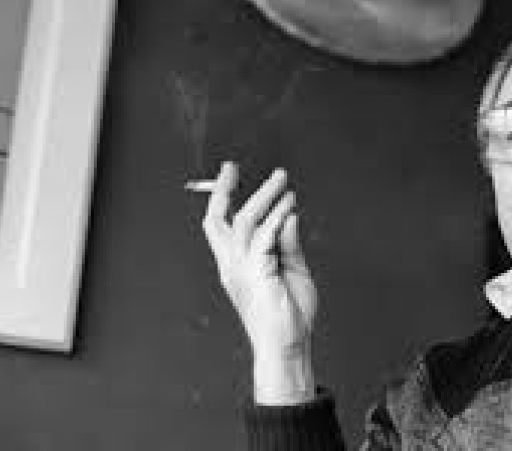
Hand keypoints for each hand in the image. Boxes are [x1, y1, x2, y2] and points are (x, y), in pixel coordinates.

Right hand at [202, 161, 316, 402]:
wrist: (288, 345)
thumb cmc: (290, 314)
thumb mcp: (292, 270)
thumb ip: (288, 243)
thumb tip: (289, 215)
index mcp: (235, 265)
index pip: (219, 226)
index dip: (221, 198)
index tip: (230, 173)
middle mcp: (232, 266)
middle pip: (219, 220)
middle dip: (226, 190)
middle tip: (237, 167)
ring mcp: (242, 270)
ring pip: (245, 221)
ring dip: (265, 197)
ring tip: (283, 182)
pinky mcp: (258, 272)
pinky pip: (266, 235)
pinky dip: (278, 216)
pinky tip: (290, 205)